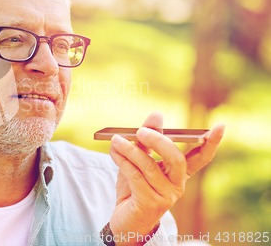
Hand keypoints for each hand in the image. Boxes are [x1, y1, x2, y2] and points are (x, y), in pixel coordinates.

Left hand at [108, 112, 224, 244]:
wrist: (124, 218)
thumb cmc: (134, 187)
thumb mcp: (139, 160)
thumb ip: (146, 139)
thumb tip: (157, 115)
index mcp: (179, 174)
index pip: (201, 157)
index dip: (211, 143)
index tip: (220, 126)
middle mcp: (178, 185)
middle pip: (177, 159)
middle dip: (159, 141)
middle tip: (141, 130)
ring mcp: (166, 196)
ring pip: (150, 166)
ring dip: (130, 150)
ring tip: (116, 139)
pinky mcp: (150, 203)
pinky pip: (136, 176)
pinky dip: (123, 161)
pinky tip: (114, 152)